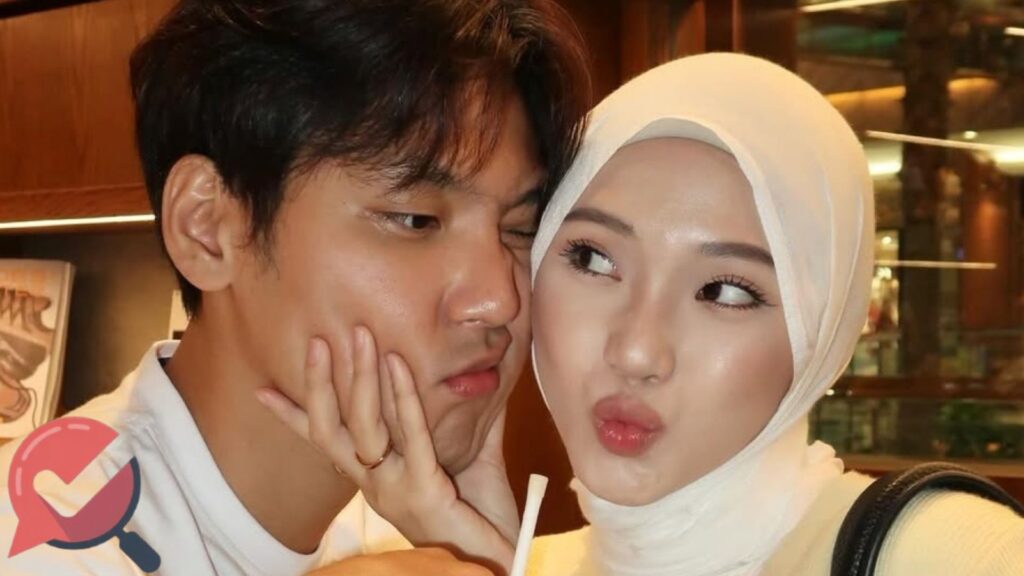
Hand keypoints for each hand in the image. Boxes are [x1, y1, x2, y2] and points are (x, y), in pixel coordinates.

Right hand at [257, 328, 513, 572]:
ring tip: (361, 336)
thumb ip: (468, 421)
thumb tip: (480, 376)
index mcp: (375, 479)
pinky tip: (399, 363)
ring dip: (360, 378)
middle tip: (319, 339)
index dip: (292, 417)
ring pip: (363, 426)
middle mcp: (375, 485)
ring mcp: (394, 488)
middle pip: (331, 429)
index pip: (324, 442)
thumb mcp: (471, 460)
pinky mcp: (423, 488)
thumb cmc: (480, 515)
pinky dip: (403, 396)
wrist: (492, 560)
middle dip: (321, 383)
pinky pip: (409, 435)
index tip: (262, 389)